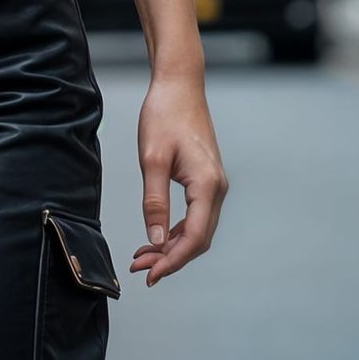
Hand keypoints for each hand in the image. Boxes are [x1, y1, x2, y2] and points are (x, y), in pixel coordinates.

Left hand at [128, 71, 227, 287]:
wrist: (179, 84)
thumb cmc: (164, 115)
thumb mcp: (152, 158)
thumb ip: (154, 201)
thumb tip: (154, 241)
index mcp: (207, 185)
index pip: (194, 237)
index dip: (172, 261)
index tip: (150, 275)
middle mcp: (217, 188)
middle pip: (198, 239)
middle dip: (170, 258)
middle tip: (141, 269)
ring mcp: (214, 184)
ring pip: (197, 229)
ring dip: (172, 246)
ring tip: (143, 257)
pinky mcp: (206, 179)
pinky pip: (195, 215)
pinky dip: (176, 230)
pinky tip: (157, 236)